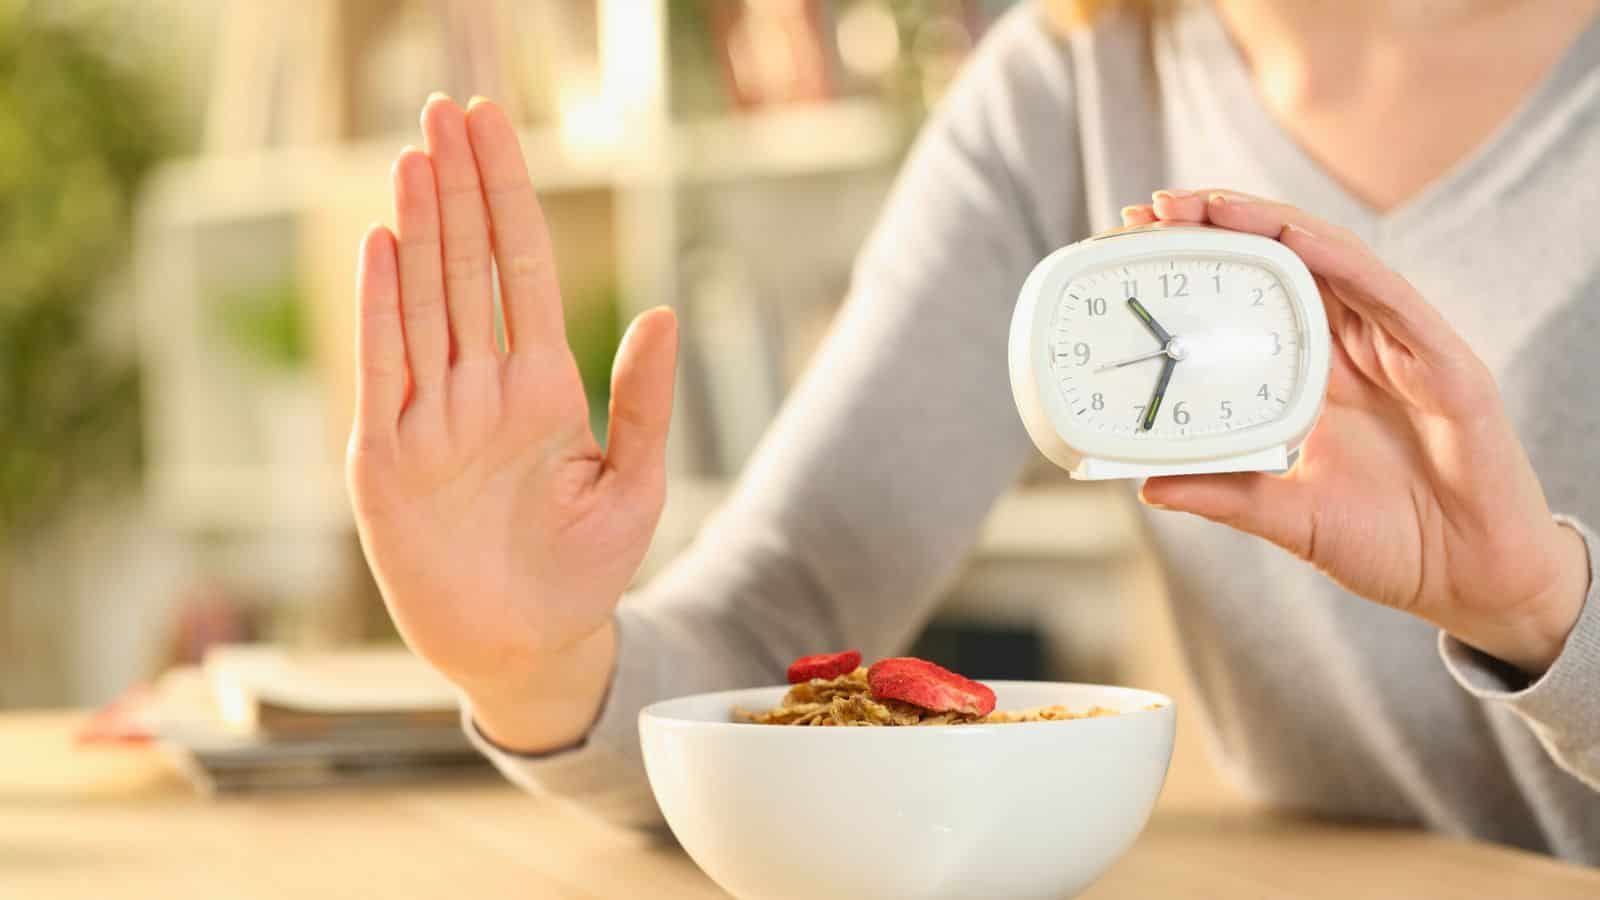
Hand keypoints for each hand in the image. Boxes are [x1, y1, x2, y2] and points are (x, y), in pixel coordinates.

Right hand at [347, 95, 676, 749]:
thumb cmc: (583, 572)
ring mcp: (430, 419)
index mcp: (542, 386)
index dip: (510, 197)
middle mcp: (481, 389)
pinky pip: (384, 368)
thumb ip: (642, 402)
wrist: (530, 649)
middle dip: (457, 188)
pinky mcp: (386, 459)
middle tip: (444, 108)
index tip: (494, 128)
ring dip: (419, 227)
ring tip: (414, 155)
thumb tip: (661, 312)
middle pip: (466, 267)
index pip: (523, 269)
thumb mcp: (632, 484)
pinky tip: (383, 245)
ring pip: (424, 302)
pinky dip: (383, 308)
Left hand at [1120, 191, 1588, 673]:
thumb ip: (1223, 494)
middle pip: (1284, 260)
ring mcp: (1400, 347)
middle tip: (1154, 207)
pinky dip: (1337, 258)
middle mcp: (1356, 347)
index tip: (1138, 241)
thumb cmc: (1391, 542)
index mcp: (1318, 375)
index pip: (1254, 295)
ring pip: (1330, 259)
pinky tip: (1293, 235)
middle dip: (1221, 224)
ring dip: (1268, 224)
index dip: (1203, 263)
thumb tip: (1147, 485)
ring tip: (1207, 205)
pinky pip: (1387, 294)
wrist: (1471, 581)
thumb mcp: (1286, 516)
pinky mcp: (1443, 361)